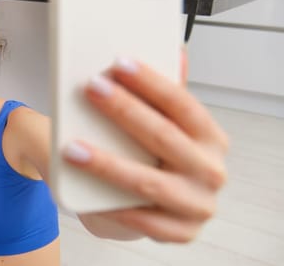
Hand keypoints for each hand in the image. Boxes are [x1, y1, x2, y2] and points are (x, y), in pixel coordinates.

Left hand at [65, 54, 228, 242]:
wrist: (152, 208)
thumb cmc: (155, 159)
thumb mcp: (165, 125)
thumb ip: (167, 94)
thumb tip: (175, 50)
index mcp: (210, 138)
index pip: (183, 104)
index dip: (151, 82)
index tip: (118, 64)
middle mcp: (211, 171)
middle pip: (164, 137)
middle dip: (125, 111)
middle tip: (92, 89)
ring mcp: (198, 205)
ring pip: (148, 182)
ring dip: (107, 163)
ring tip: (72, 147)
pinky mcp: (180, 233)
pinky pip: (143, 219)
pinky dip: (114, 205)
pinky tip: (88, 194)